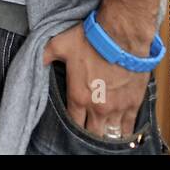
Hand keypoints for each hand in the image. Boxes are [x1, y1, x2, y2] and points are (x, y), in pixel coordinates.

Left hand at [43, 22, 149, 137]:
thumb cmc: (91, 40)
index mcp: (78, 96)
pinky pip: (129, 126)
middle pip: (92, 133)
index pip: (73, 122)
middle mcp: (98, 107)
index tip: (73, 122)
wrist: (122, 36)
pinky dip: (125, 130)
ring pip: (111, 133)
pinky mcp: (133, 103)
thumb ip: (45, 56)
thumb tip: (36, 61)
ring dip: (107, 133)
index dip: (71, 125)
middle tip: (89, 127)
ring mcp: (117, 107)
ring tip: (104, 131)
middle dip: (89, 132)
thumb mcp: (59, 45)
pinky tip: (122, 132)